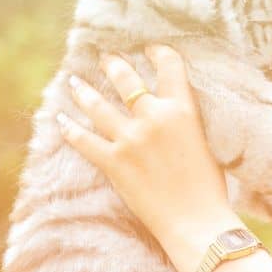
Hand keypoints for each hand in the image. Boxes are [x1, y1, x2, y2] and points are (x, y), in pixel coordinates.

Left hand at [57, 45, 236, 264]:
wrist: (197, 222)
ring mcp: (130, 139)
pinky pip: (84, 140)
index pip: (169, 68)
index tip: (150, 49)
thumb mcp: (206, 143)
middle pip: (127, 80)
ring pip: (98, 105)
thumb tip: (174, 116)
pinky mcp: (114, 162)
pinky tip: (61, 119)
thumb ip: (186, 123)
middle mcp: (154, 118)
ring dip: (84, 91)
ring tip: (75, 81)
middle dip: (114, 65)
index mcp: (183, 111)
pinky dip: (70, 129)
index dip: (158, 53)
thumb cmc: (209, 189)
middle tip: (106, 59)